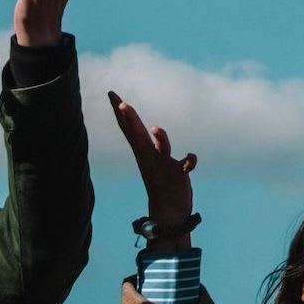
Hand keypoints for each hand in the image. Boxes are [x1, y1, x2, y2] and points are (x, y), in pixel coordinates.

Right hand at [109, 91, 195, 246]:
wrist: (168, 210)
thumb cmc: (159, 179)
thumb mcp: (148, 156)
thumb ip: (144, 141)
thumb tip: (138, 124)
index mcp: (142, 151)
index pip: (127, 127)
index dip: (119, 111)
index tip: (111, 93)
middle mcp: (150, 156)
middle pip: (138, 134)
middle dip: (130, 119)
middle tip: (121, 102)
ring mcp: (164, 165)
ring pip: (161, 149)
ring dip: (160, 140)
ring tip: (157, 128)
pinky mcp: (178, 175)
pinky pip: (184, 166)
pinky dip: (189, 161)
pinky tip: (192, 157)